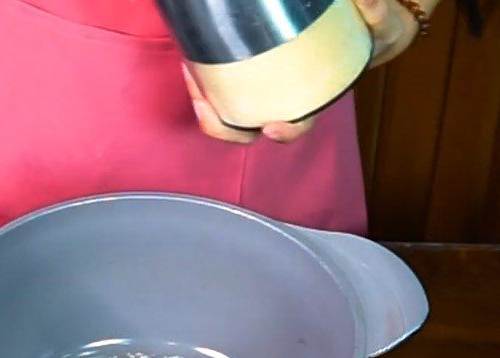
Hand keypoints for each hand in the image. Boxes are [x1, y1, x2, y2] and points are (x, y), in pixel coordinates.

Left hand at [184, 0, 421, 144]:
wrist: (360, 21)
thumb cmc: (369, 29)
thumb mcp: (380, 22)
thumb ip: (376, 13)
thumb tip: (369, 1)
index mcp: (311, 100)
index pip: (295, 126)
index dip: (284, 132)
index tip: (273, 127)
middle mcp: (281, 102)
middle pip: (246, 129)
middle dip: (220, 124)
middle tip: (203, 100)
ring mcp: (261, 90)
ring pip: (226, 110)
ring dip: (203, 97)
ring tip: (190, 71)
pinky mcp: (245, 71)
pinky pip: (220, 82)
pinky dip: (204, 74)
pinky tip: (192, 53)